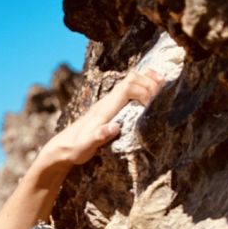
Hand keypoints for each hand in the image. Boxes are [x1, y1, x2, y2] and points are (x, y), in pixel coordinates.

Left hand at [46, 68, 164, 165]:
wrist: (61, 148)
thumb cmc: (75, 149)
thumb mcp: (86, 146)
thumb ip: (99, 136)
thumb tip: (115, 127)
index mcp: (105, 108)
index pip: (128, 88)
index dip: (144, 89)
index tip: (154, 101)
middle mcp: (106, 101)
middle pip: (130, 79)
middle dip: (148, 80)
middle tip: (165, 85)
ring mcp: (107, 103)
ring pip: (128, 82)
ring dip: (145, 79)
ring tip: (162, 80)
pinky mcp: (108, 108)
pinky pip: (126, 90)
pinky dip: (139, 86)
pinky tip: (147, 89)